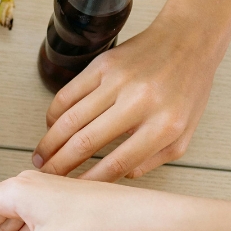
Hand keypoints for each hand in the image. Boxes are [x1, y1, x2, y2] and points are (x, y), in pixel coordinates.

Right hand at [32, 13, 223, 181]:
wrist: (189, 40)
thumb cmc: (187, 88)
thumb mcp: (185, 133)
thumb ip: (155, 159)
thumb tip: (121, 176)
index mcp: (164, 125)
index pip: (117, 163)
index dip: (90, 181)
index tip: (74, 190)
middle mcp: (140, 102)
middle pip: (86, 142)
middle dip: (60, 165)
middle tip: (47, 177)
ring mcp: (119, 81)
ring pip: (71, 119)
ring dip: (50, 143)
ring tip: (41, 157)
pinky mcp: (103, 64)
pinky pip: (68, 94)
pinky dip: (54, 114)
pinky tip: (51, 127)